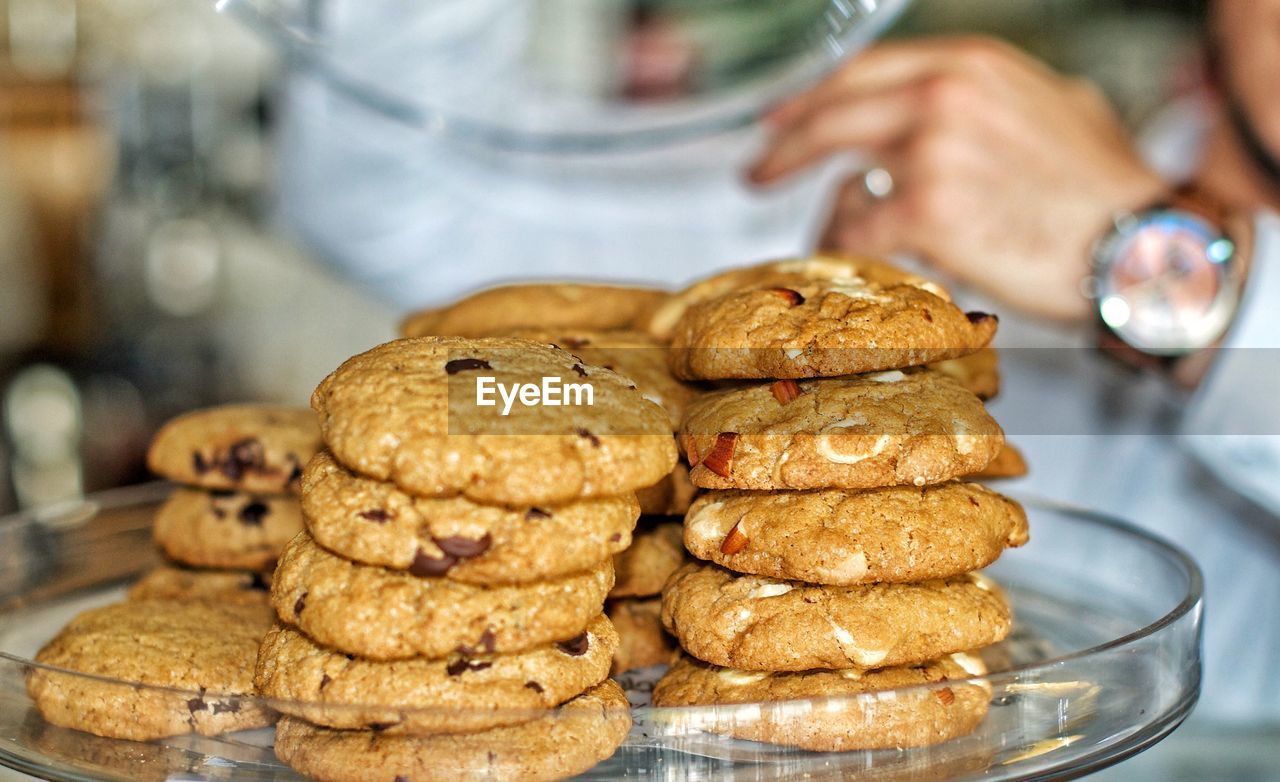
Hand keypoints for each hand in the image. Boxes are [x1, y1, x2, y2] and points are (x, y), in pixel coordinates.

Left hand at [750, 37, 1168, 321]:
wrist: (1138, 244)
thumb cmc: (1104, 189)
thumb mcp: (1054, 107)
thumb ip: (992, 102)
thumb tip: (961, 115)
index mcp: (968, 64)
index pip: (862, 72)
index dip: (812, 97)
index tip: (784, 116)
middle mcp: (942, 96)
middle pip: (832, 114)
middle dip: (785, 147)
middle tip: (760, 170)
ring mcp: (930, 152)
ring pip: (842, 180)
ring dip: (826, 213)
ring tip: (821, 237)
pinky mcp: (926, 211)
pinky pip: (858, 231)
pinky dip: (847, 249)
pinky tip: (849, 260)